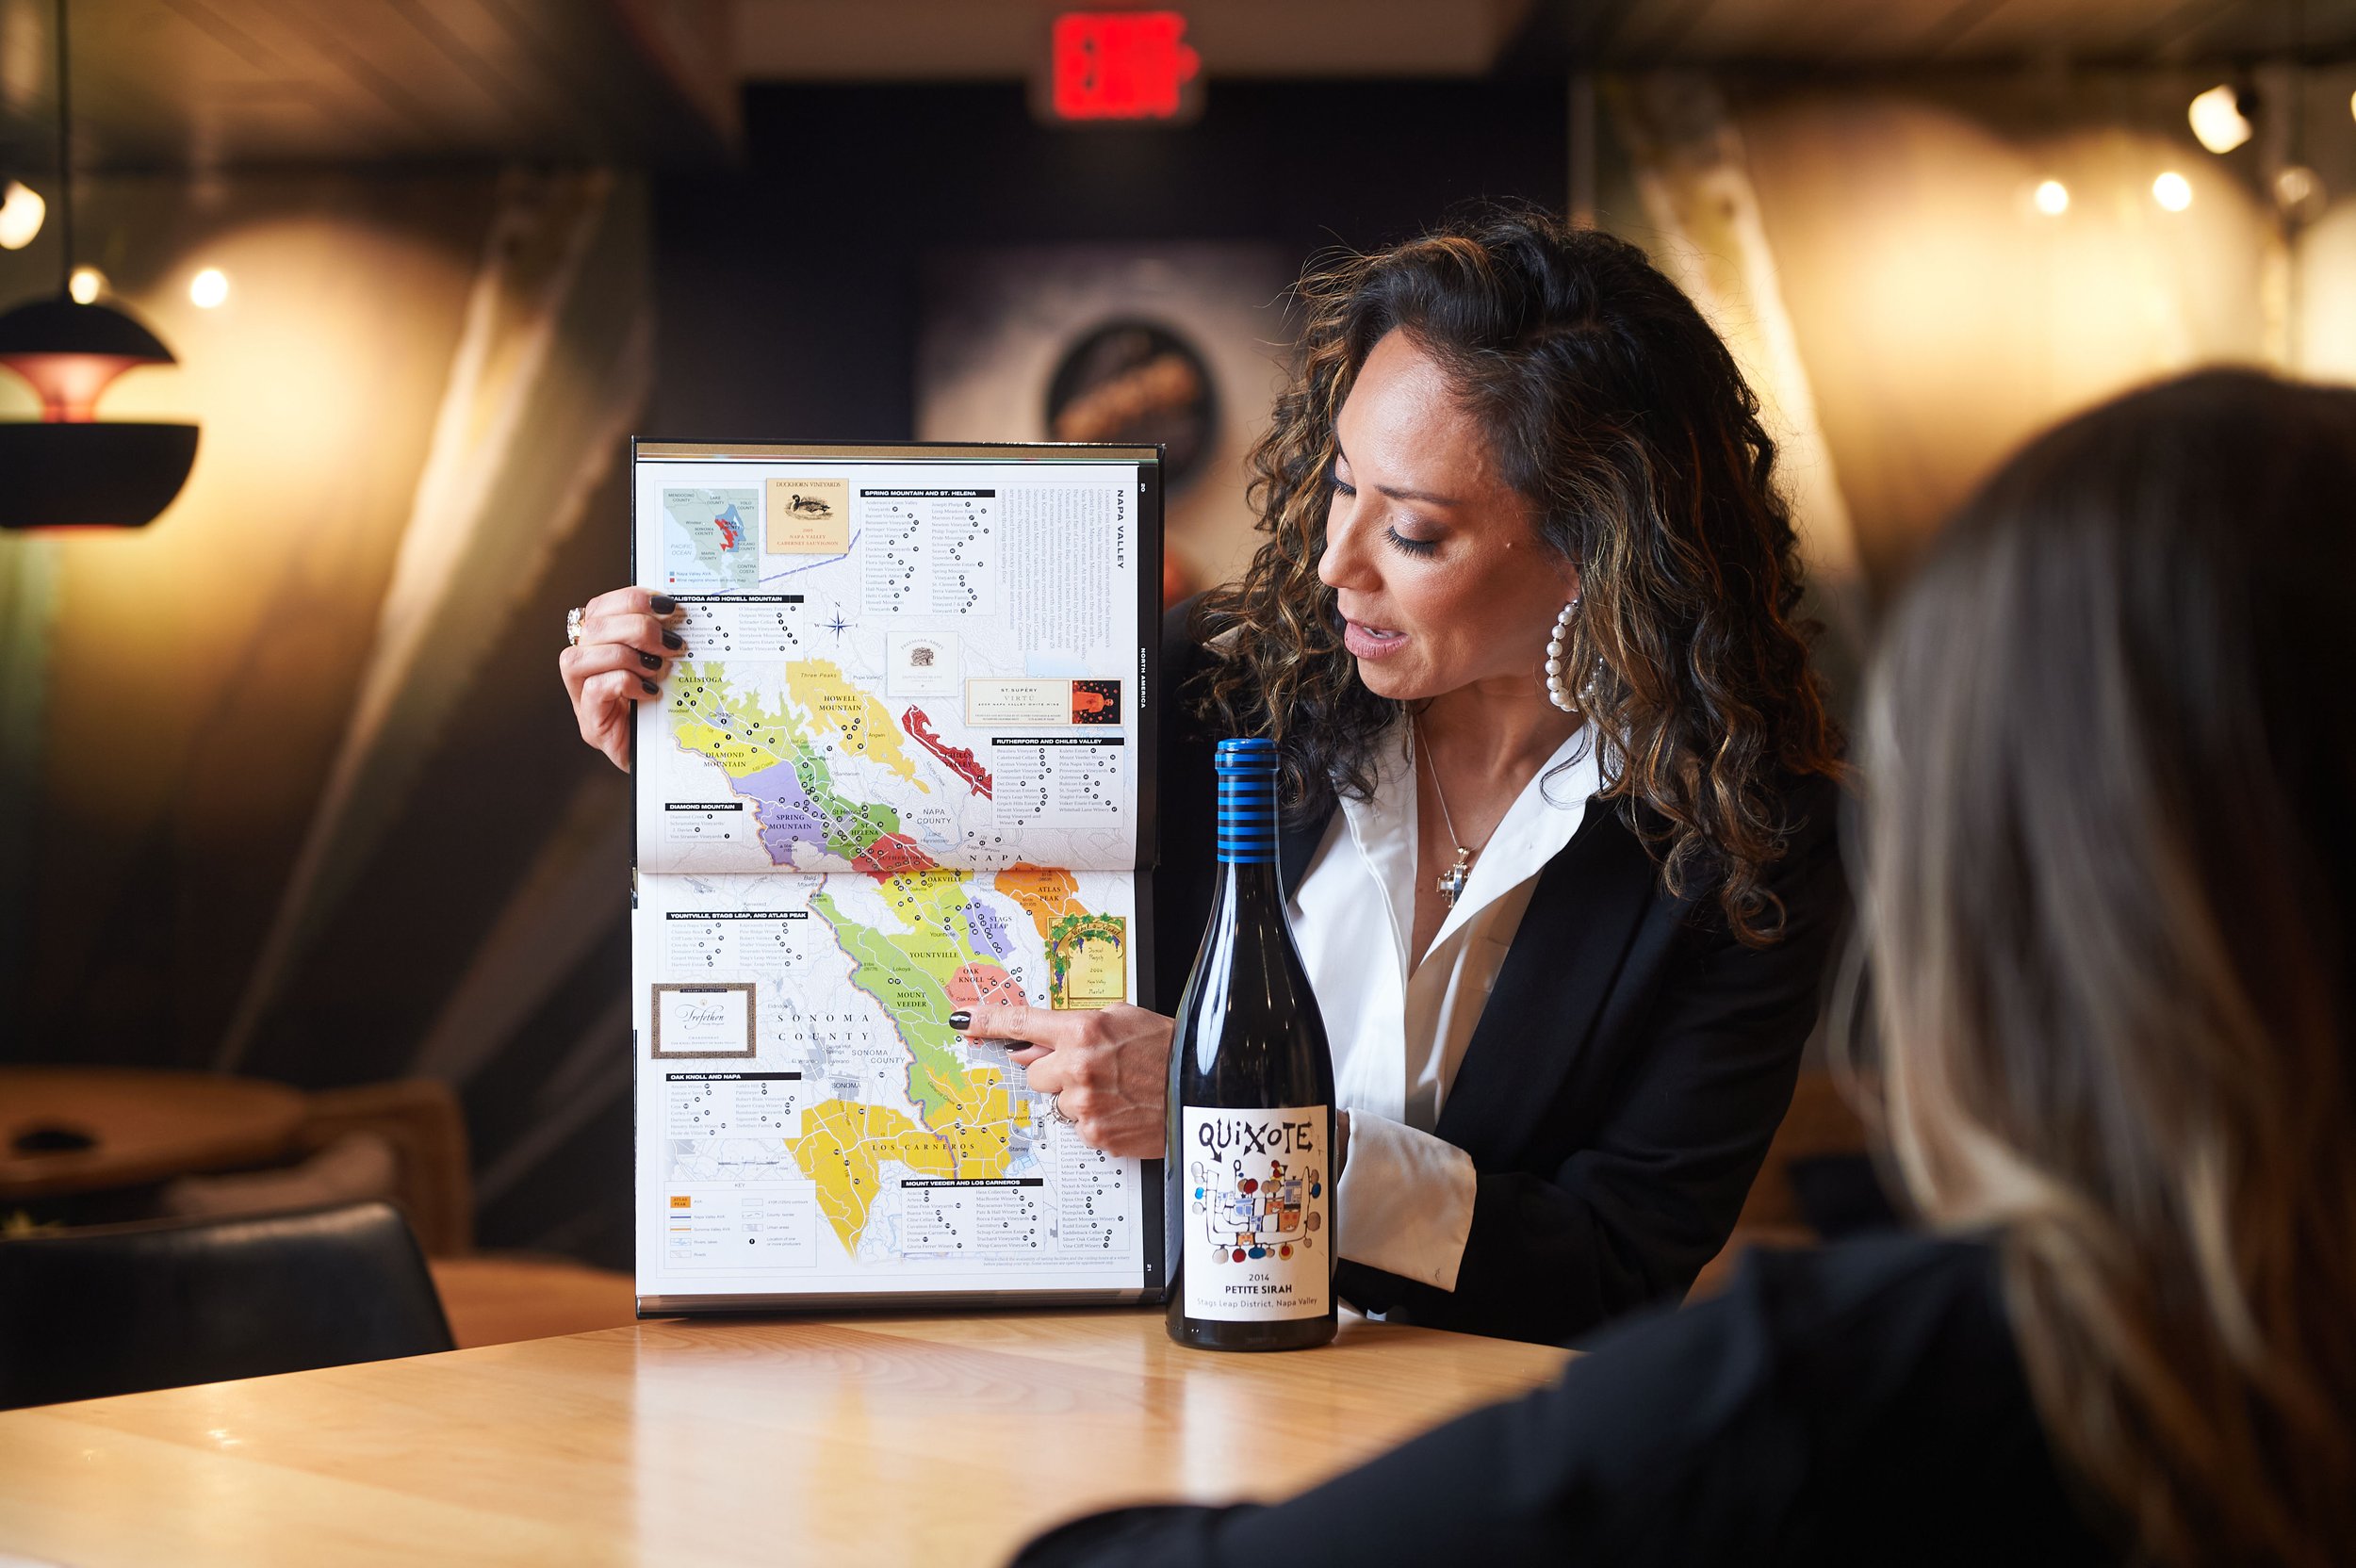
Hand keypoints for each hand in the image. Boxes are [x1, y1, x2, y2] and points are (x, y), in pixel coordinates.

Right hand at [560, 588, 686, 771]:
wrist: (668, 762)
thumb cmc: (669, 709)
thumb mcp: (671, 669)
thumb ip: (667, 642)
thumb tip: (686, 615)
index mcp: (602, 647)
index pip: (600, 608)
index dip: (631, 599)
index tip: (669, 606)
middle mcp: (585, 670)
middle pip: (591, 627)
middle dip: (637, 627)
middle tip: (674, 644)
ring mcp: (583, 699)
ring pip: (579, 657)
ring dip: (626, 655)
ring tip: (660, 667)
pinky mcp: (591, 726)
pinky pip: (594, 690)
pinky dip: (624, 683)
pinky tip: (651, 691)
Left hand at [952, 1001, 1173, 1159]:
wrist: (1200, 1089)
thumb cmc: (1165, 1049)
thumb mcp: (1122, 1019)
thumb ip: (1073, 1027)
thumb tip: (1032, 1043)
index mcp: (1084, 1031)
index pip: (1022, 1023)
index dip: (989, 1021)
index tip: (964, 1020)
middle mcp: (1078, 1067)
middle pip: (1035, 1071)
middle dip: (1056, 1070)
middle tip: (1092, 1068)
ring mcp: (1084, 1105)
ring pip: (1056, 1100)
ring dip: (1077, 1095)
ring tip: (1115, 1089)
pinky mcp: (1094, 1134)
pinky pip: (1076, 1125)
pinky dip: (1094, 1118)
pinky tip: (1120, 1107)